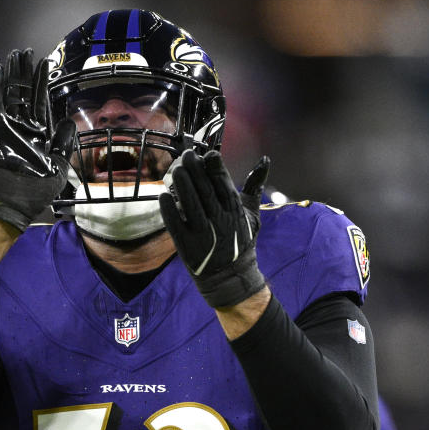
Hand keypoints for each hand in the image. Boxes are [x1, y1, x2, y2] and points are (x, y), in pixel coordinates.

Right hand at [0, 48, 74, 231]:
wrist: (13, 202)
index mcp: (40, 134)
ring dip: (11, 75)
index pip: (41, 102)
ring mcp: (7, 128)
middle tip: (26, 53)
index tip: (44, 64)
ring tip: (13, 56)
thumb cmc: (35, 191)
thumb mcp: (59, 166)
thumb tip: (69, 121)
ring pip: (9, 94)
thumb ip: (64, 142)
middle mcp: (23, 128)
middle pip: (24, 93)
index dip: (42, 82)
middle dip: (26, 73)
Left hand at [159, 150, 270, 307]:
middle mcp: (220, 221)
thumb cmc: (240, 239)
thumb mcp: (252, 212)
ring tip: (176, 170)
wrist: (230, 275)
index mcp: (235, 210)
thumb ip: (255, 185)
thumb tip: (265, 159)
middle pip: (205, 190)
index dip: (215, 167)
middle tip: (187, 155)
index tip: (207, 153)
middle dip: (195, 170)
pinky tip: (163, 195)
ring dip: (181, 184)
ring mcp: (203, 234)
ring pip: (190, 204)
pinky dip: (169, 209)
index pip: (224, 183)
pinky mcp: (187, 246)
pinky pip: (175, 224)